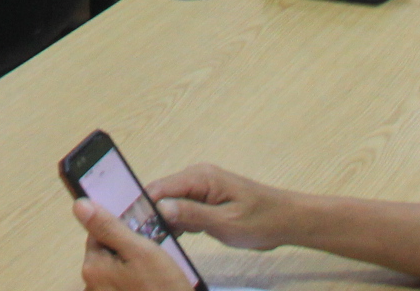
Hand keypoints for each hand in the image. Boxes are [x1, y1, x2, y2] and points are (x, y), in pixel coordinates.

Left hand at [73, 201, 195, 290]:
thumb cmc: (162, 288)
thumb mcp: (140, 251)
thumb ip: (109, 227)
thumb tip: (79, 205)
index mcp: (92, 267)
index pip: (97, 234)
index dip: (120, 232)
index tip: (139, 236)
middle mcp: (91, 285)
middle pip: (106, 253)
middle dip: (126, 251)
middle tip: (151, 257)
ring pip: (115, 270)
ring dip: (131, 268)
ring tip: (154, 274)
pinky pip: (121, 285)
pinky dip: (134, 282)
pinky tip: (150, 285)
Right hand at [145, 162, 298, 251]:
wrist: (288, 220)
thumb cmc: (261, 220)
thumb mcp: (226, 222)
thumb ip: (192, 214)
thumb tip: (160, 208)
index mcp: (200, 177)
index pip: (160, 188)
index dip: (142, 206)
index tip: (131, 226)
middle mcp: (197, 178)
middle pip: (161, 194)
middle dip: (150, 215)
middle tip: (142, 238)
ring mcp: (201, 189)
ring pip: (170, 203)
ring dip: (164, 221)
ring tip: (155, 241)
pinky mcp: (206, 201)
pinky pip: (182, 210)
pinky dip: (177, 224)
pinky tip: (174, 239)